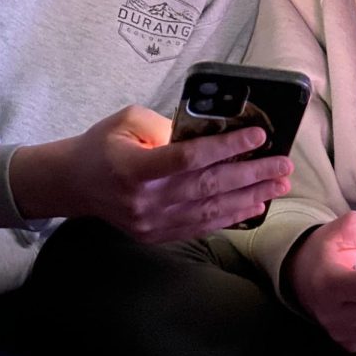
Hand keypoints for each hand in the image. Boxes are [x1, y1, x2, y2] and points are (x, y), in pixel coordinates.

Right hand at [10, 106, 292, 241]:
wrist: (72, 184)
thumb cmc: (102, 145)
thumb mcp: (128, 121)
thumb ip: (168, 126)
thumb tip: (213, 130)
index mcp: (134, 168)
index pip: (190, 158)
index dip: (227, 148)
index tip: (258, 136)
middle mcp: (144, 200)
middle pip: (208, 187)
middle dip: (252, 175)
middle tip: (283, 164)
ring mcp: (151, 223)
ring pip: (210, 209)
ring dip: (250, 197)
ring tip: (279, 185)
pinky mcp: (157, 235)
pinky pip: (202, 226)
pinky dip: (231, 216)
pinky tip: (255, 205)